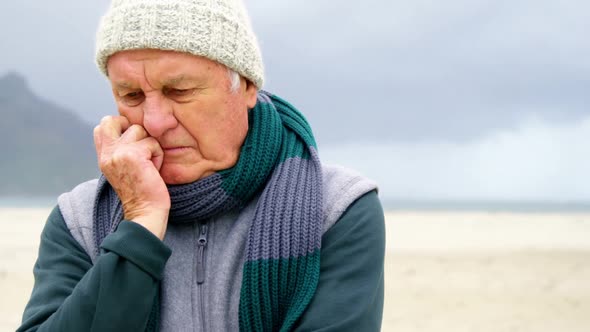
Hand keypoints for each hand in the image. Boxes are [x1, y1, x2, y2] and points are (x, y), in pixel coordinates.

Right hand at [94, 116, 169, 239]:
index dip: (119, 127)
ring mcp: (118, 153)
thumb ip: (120, 151)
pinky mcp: (134, 155)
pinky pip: (153, 143)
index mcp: (103, 157)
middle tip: (141, 147)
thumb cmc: (140, 192)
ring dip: (150, 145)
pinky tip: (154, 170)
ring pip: (139, 130)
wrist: (145, 213)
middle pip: (112, 120)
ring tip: (149, 164)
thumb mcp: (122, 169)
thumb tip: (130, 130)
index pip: (102, 127)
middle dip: (131, 127)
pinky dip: (158, 155)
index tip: (132, 144)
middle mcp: (107, 153)